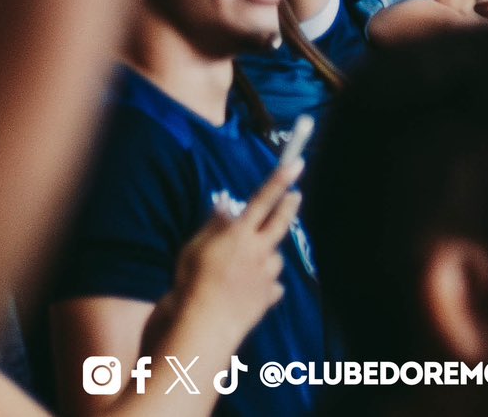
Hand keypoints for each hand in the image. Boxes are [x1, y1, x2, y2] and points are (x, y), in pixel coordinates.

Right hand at [165, 151, 302, 342]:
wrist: (203, 324)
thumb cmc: (191, 282)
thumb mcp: (194, 247)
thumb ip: (214, 227)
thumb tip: (226, 207)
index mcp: (239, 234)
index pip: (262, 199)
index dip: (279, 180)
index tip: (296, 164)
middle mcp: (258, 250)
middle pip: (280, 223)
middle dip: (289, 206)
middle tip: (296, 195)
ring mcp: (265, 275)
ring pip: (274, 258)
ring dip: (266, 256)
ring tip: (245, 267)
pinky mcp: (267, 298)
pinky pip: (271, 287)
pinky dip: (265, 286)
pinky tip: (251, 292)